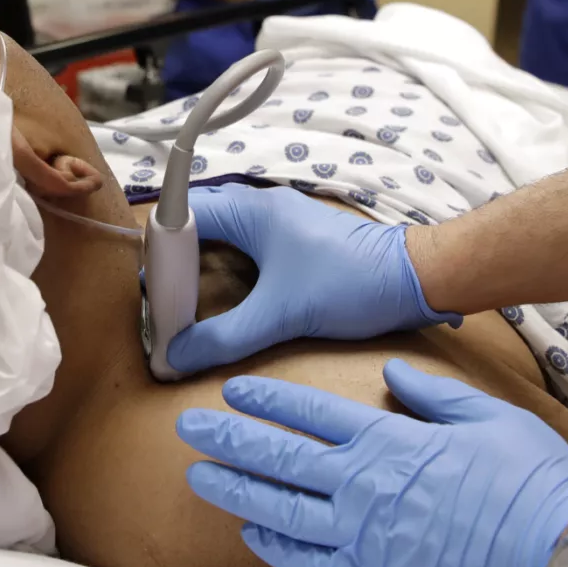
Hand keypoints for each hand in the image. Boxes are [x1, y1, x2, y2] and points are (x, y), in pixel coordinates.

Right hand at [166, 185, 454, 373]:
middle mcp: (261, 207)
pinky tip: (221, 303)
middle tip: (161, 303)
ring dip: (198, 267)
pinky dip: (224, 271)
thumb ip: (223, 338)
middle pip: (196, 225)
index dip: (158, 252)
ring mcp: (280, 222)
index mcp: (251, 211)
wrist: (417, 279)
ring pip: (220, 237)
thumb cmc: (350, 285)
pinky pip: (243, 248)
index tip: (150, 292)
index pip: (181, 216)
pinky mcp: (295, 242)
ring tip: (181, 307)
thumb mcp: (280, 316)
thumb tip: (173, 359)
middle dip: (174, 263)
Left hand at [178, 363, 567, 566]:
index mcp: (392, 440)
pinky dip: (275, 545)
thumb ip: (435, 395)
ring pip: (280, 508)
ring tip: (199, 474)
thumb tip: (397, 373)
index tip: (235, 390)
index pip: (313, 412)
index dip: (268, 399)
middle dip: (229, 438)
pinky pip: (310, 562)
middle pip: (280, 456)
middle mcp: (365, 486)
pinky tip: (252, 531)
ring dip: (235, 488)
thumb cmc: (537, 489)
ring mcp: (364, 538)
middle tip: (190, 426)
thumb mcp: (491, 419)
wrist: (565, 565)